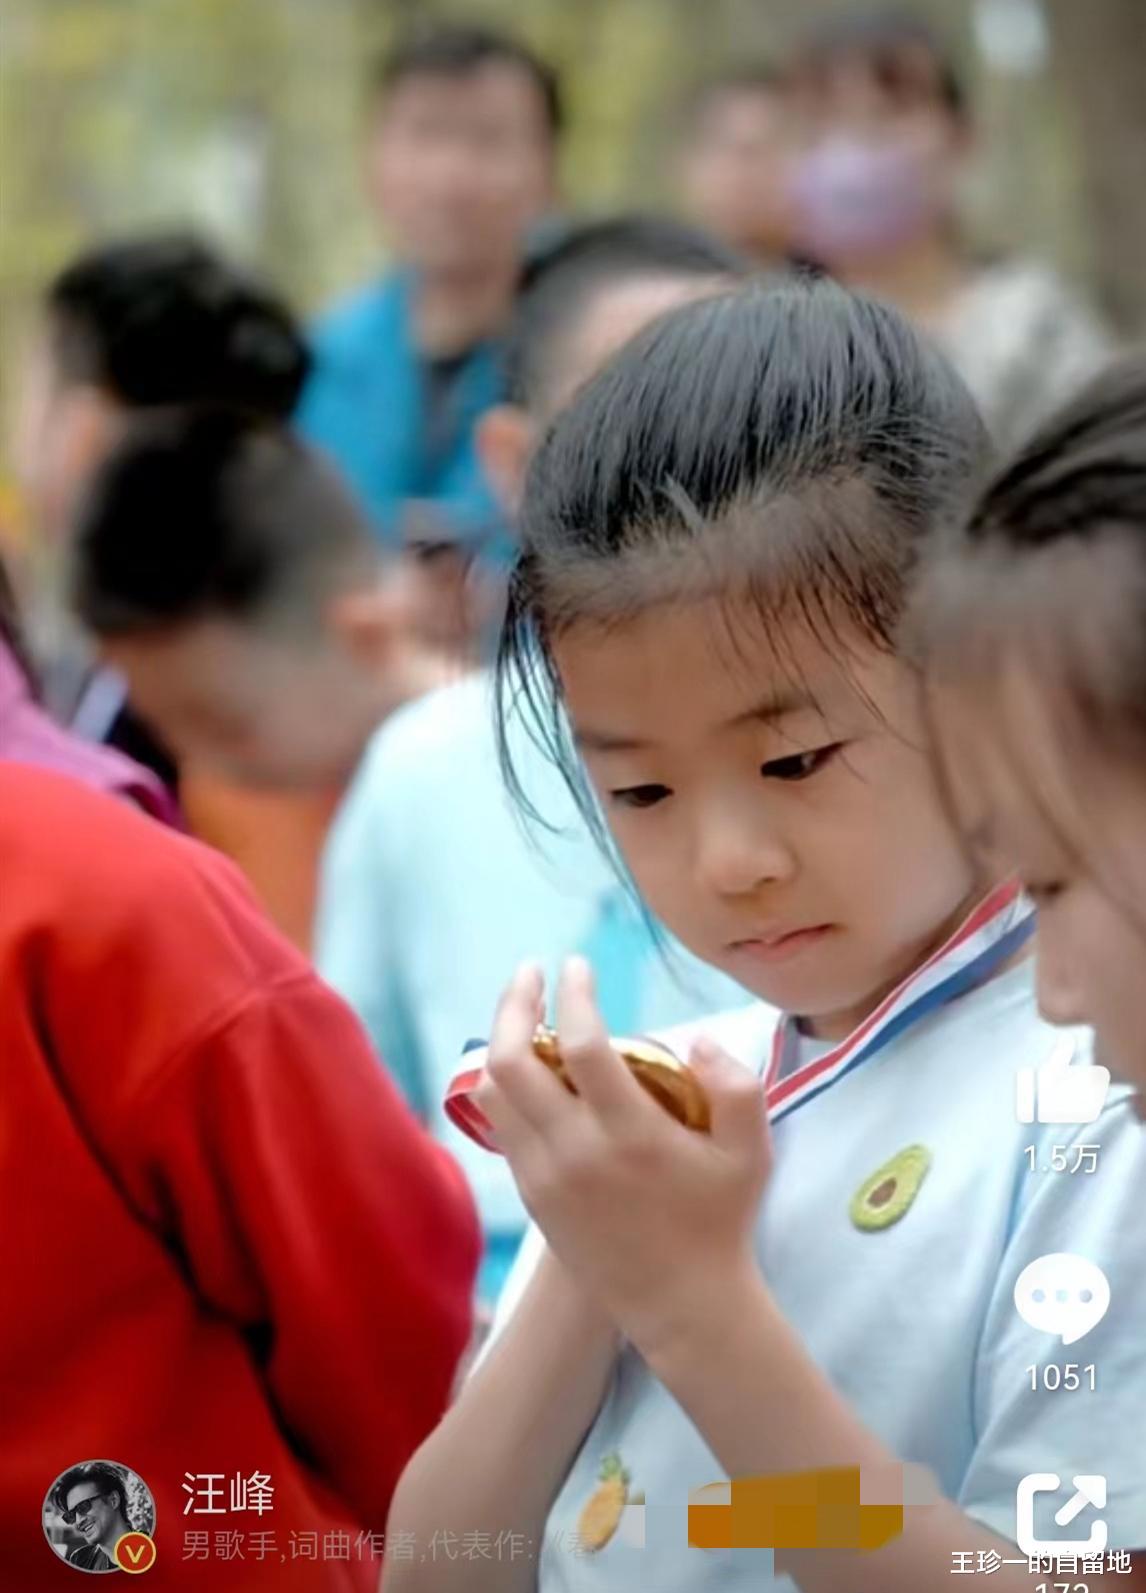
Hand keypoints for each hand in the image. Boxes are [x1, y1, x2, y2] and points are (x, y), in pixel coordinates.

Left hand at [474, 957, 771, 1357]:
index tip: (576, 965)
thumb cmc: (720, 1221)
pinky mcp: (531, 1196)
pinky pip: (499, 1127)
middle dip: (514, 1004)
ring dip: (500, 1043)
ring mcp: (545, 1176)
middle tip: (530, 974)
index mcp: (629, 1134)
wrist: (681, 1304)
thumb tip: (696, 1040)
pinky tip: (524, 1068)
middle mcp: (575, 1152)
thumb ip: (735, 1086)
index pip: (579, 1045)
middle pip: (511, 1060)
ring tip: (524, 1016)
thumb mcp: (751, 1151)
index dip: (572, 995)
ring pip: (492, 1093)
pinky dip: (503, 1086)